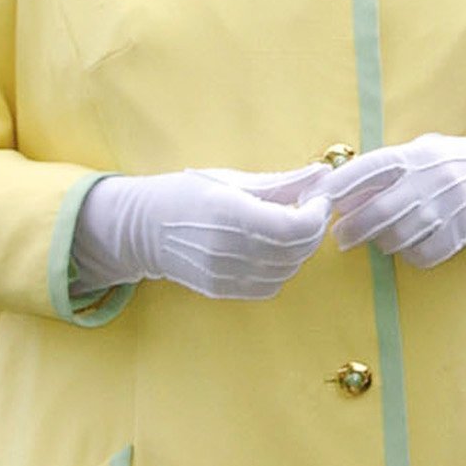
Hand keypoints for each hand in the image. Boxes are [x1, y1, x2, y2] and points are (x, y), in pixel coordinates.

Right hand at [72, 167, 336, 300]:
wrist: (142, 228)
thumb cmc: (186, 193)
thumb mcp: (231, 179)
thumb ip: (282, 182)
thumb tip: (323, 174)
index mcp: (227, 212)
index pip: (291, 227)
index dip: (315, 215)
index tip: (318, 199)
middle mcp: (224, 248)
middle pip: (293, 250)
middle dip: (313, 230)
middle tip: (310, 210)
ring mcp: (221, 274)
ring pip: (286, 270)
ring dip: (299, 250)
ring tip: (289, 228)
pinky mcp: (220, 290)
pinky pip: (269, 286)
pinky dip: (282, 269)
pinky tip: (272, 250)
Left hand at [324, 127, 465, 269]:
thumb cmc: (453, 163)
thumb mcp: (421, 153)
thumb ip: (384, 171)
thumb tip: (339, 196)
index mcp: (415, 155)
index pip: (366, 169)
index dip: (337, 186)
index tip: (314, 201)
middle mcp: (431, 178)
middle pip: (378, 213)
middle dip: (352, 229)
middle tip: (340, 238)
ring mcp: (449, 205)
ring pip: (399, 237)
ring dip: (383, 243)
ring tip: (381, 240)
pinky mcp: (465, 230)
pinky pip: (424, 254)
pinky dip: (411, 256)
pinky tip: (411, 247)